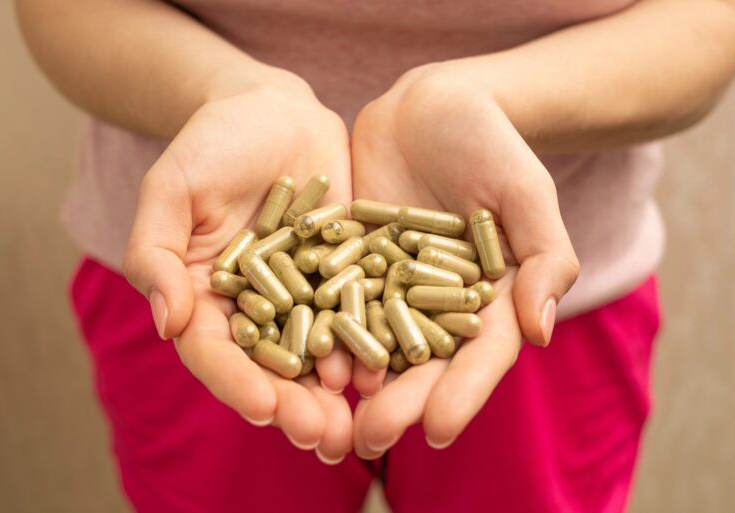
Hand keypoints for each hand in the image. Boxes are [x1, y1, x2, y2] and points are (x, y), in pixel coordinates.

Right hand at [123, 75, 353, 462]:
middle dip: (295, 406)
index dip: (237, 383)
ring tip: (360, 423)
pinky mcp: (347, 274)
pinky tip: (391, 369)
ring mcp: (304, 295)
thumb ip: (155, 254)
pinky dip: (373, 343)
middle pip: (271, 367)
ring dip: (337, 393)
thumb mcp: (170, 189)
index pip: (215, 353)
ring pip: (318, 354)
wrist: (271, 112)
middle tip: (322, 437)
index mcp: (205, 297)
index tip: (264, 408)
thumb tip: (166, 324)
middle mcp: (257, 308)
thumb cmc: (210, 145)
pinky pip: (360, 313)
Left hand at [350, 63, 579, 454]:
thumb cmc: (491, 143)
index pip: (479, 356)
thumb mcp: (525, 193)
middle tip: (368, 443)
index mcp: (489, 299)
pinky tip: (298, 357)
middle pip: (421, 363)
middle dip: (397, 403)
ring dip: (352, 382)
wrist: (431, 106)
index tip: (437, 431)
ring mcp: (390, 286)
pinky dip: (318, 328)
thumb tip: (541, 333)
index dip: (461, 394)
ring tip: (328, 417)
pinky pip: (332, 300)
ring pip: (373, 342)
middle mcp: (437, 304)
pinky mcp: (350, 263)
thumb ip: (542, 258)